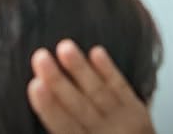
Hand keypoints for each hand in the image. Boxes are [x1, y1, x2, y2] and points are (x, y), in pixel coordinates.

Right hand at [28, 40, 154, 133]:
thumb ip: (63, 125)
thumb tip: (40, 90)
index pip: (64, 126)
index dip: (49, 106)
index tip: (35, 85)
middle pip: (79, 106)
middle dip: (58, 81)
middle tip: (41, 58)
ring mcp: (123, 122)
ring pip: (99, 92)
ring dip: (81, 69)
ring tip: (65, 47)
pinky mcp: (136, 110)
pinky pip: (122, 88)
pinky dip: (109, 70)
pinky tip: (96, 52)